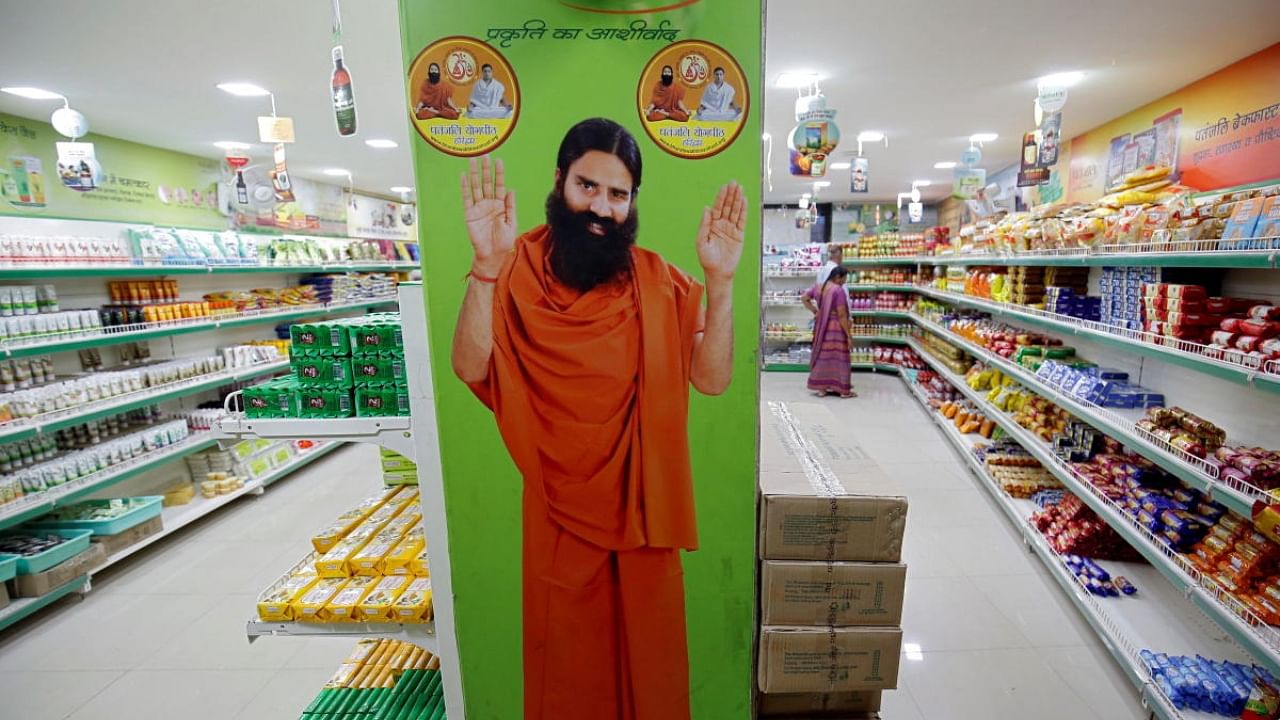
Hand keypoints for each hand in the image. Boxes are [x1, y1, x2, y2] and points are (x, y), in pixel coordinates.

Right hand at [460, 156, 516, 275]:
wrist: (492, 255)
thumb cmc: (504, 242)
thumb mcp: (512, 223)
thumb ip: (511, 207)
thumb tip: (511, 190)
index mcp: (501, 205)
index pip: (500, 185)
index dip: (499, 173)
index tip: (499, 161)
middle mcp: (489, 203)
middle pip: (487, 183)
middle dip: (486, 169)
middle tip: (485, 155)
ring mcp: (479, 207)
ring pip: (476, 187)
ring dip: (475, 174)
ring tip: (473, 161)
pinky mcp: (470, 214)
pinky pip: (467, 198)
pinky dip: (465, 187)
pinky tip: (464, 176)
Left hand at [696, 181, 745, 282]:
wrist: (718, 272)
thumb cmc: (707, 259)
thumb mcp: (701, 242)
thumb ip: (704, 225)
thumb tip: (706, 208)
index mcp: (711, 225)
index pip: (717, 207)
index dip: (721, 197)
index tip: (725, 187)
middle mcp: (721, 224)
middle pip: (727, 206)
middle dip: (730, 195)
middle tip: (734, 183)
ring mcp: (731, 229)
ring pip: (735, 211)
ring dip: (738, 200)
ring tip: (740, 188)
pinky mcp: (739, 235)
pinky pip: (742, 221)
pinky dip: (743, 211)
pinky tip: (745, 201)